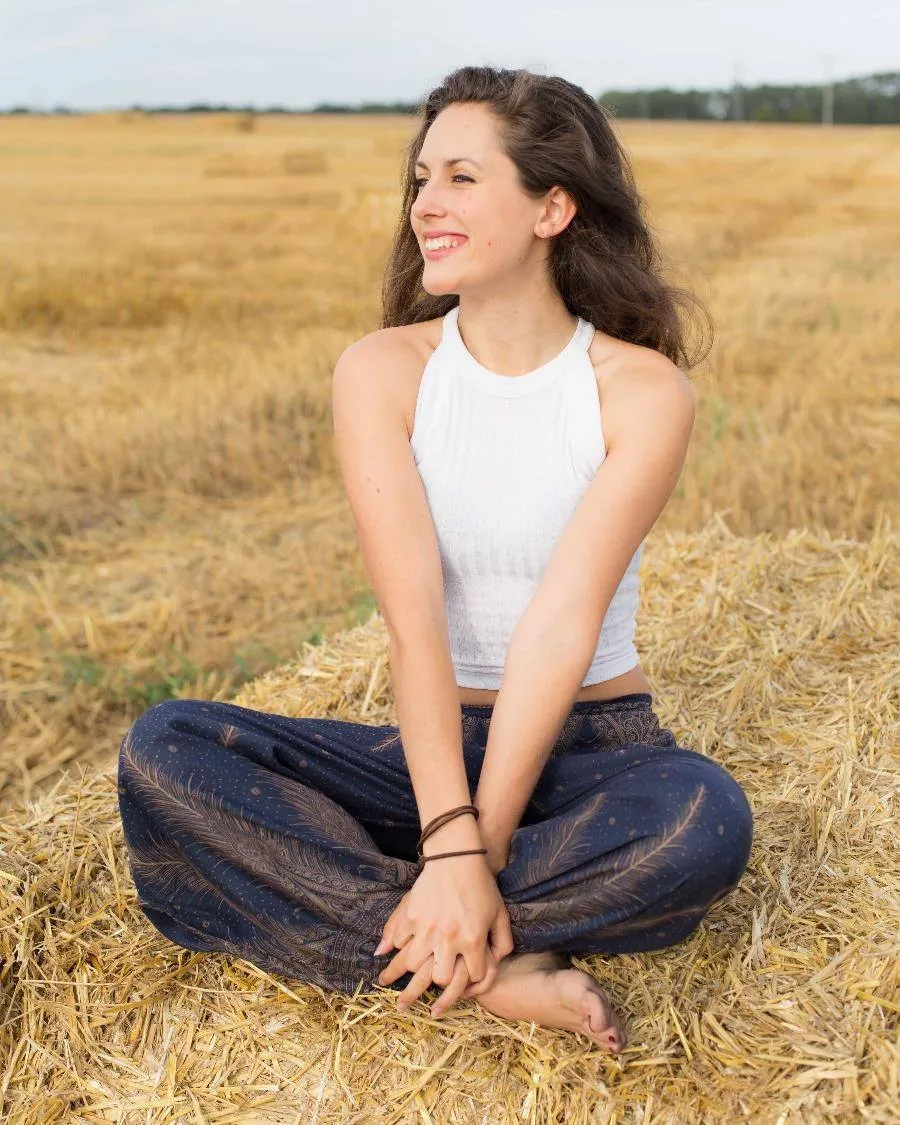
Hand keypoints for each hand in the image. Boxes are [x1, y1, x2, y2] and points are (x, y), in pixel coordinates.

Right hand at [374, 854, 514, 1016]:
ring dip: (417, 965)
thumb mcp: (500, 914)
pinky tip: (405, 942)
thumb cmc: (481, 886)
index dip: (475, 975)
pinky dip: (400, 944)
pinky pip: (398, 941)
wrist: (457, 857)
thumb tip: (494, 963)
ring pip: (413, 965)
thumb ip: (503, 943)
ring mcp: (426, 928)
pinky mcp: (410, 916)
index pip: (474, 976)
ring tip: (418, 961)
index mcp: (472, 940)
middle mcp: (448, 938)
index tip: (470, 970)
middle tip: (442, 968)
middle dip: (443, 977)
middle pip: (440, 978)